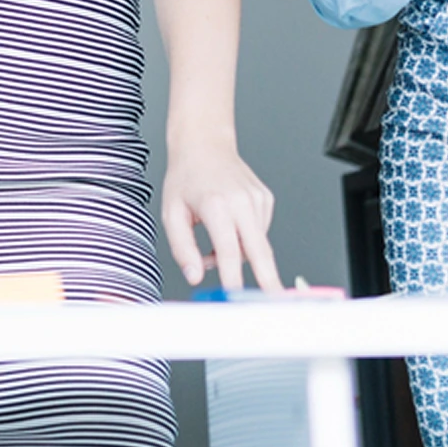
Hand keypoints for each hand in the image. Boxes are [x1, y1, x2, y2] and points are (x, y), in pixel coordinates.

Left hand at [162, 141, 280, 292]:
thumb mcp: (171, 212)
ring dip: (240, 255)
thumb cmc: (186, 177)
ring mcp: (258, 199)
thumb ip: (182, 248)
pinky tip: (229, 225)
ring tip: (214, 238)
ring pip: (257, 245)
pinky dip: (245, 239)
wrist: (204, 144)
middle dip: (269, 280)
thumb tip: (195, 277)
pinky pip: (259, 232)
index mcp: (216, 204)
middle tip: (275, 302)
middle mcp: (242, 201)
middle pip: (260, 251)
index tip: (236, 297)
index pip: (229, 250)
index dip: (233, 278)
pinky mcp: (266, 199)